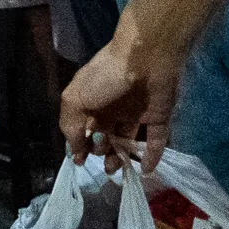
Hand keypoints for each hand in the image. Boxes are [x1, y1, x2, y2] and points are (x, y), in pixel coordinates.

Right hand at [62, 25, 180, 169]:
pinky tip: (145, 170)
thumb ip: (70, 126)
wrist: (145, 59)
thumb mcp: (75, 99)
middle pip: (106, 137)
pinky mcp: (158, 118)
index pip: (83, 129)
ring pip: (129, 141)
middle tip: (103, 161)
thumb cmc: (105, 77)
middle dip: (101, 153)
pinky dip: (151, 156)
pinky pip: (155, 140)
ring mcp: (136, 114)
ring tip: (117, 168)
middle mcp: (112, 110)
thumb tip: (75, 150)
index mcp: (90, 103)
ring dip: (122, 158)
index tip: (79, 161)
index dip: (80, 145)